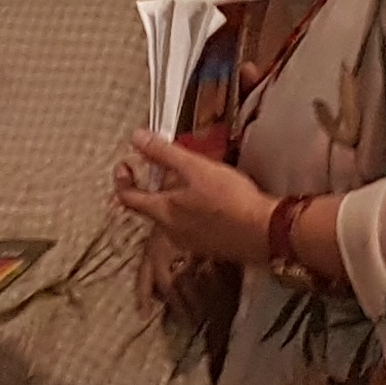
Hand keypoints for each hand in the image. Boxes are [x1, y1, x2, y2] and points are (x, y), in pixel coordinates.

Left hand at [117, 132, 277, 265]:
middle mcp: (171, 231)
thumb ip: (163, 153)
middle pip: (151, 208)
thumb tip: (136, 138)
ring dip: (173, 199)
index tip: (124, 165)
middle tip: (161, 168)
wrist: (263, 232)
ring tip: (189, 181)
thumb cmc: (229, 199)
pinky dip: (192, 211)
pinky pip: (191, 227)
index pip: (129, 198)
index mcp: (163, 212)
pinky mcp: (210, 246)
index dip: (122, 180)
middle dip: (153, 187)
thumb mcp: (195, 168)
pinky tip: (210, 201)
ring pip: (172, 218)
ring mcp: (191, 242)